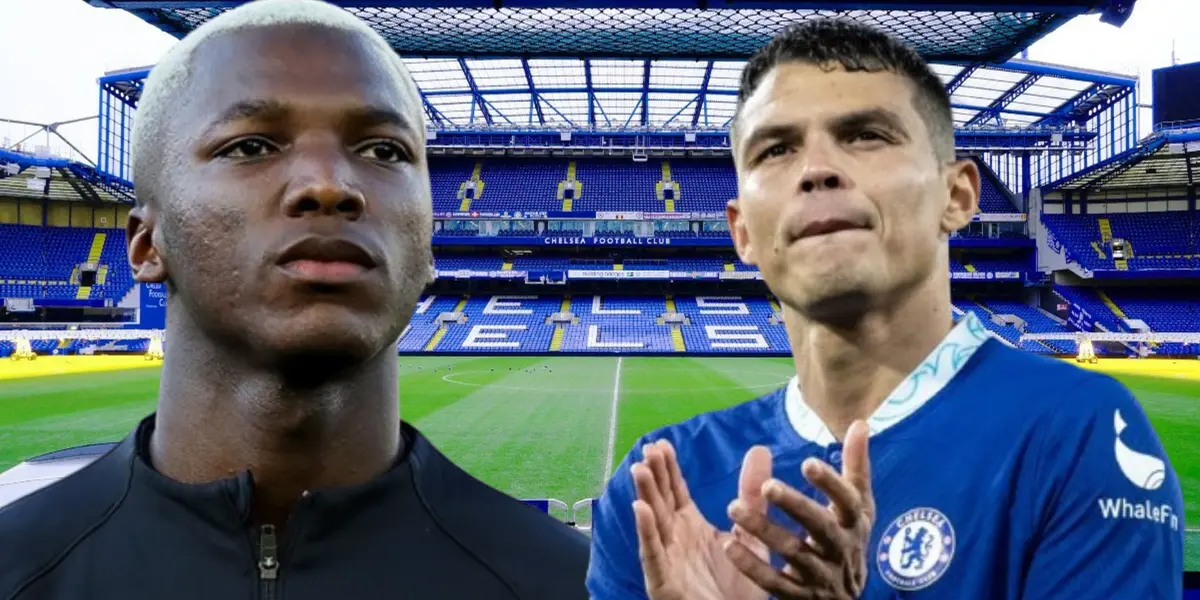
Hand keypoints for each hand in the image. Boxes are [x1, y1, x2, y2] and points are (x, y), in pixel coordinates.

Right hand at [631, 439, 774, 599]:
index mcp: (689, 525)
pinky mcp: (663, 580)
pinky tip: (640, 508)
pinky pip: (653, 553)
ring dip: (645, 495)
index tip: (660, 443)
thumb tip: (760, 450)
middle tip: (648, 449)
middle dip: (653, 475)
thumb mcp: (749, 534)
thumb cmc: (737, 587)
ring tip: (640, 469)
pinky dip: (645, 531)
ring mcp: (666, 558)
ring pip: (652, 521)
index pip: (674, 490)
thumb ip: (751, 494)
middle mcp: (674, 537)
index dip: (667, 468)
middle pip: (660, 500)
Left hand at [724, 420, 874, 599]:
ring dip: (764, 530)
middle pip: (821, 528)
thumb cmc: (847, 538)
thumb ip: (855, 466)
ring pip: (793, 553)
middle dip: (796, 506)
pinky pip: (776, 583)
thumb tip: (860, 422)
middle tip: (768, 486)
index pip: (848, 502)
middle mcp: (841, 549)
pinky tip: (730, 545)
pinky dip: (753, 566)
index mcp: (854, 523)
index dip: (831, 484)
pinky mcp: (800, 596)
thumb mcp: (856, 505)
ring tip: (733, 508)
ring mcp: (821, 576)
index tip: (807, 463)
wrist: (844, 598)